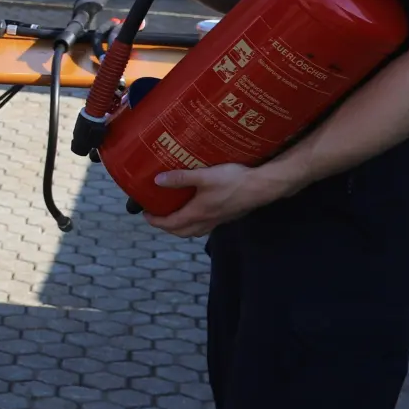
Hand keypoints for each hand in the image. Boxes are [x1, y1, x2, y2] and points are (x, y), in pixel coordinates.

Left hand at [142, 164, 275, 237]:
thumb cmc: (233, 181)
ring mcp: (218, 221)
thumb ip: (180, 178)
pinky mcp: (227, 217)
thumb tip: (158, 180)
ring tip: (174, 216)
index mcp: (197, 213)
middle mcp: (207, 221)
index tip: (146, 215)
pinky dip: (195, 224)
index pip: (171, 224)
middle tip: (157, 217)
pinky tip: (197, 211)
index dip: (156, 221)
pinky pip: (206, 226)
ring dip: (181, 227)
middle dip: (166, 227)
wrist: (262, 187)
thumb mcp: (204, 176)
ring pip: (194, 231)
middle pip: (181, 232)